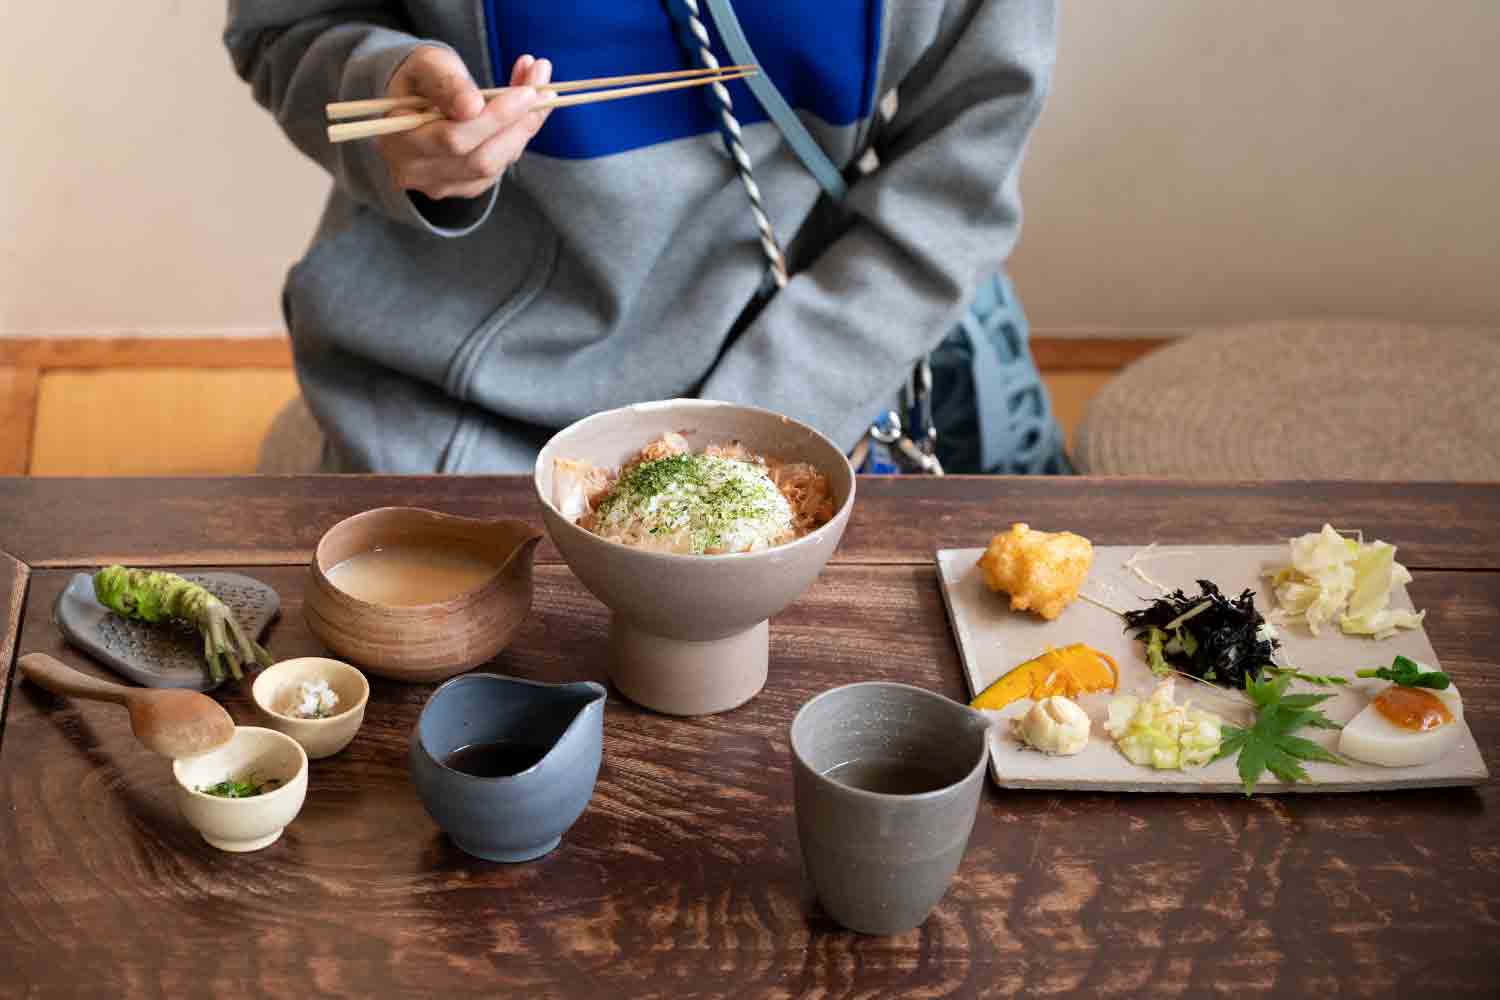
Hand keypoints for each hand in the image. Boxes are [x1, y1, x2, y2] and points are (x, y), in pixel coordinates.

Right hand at [375, 48, 551, 200]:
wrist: (411, 104)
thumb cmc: (420, 80)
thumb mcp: (428, 66)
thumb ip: (447, 83)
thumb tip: (473, 106)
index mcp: (397, 137)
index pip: (454, 138)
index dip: (495, 117)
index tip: (528, 92)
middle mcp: (414, 170)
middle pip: (478, 159)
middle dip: (517, 124)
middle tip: (544, 90)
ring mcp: (438, 185)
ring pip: (493, 167)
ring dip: (523, 130)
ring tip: (539, 95)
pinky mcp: (461, 188)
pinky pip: (497, 169)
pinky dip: (516, 140)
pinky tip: (524, 114)